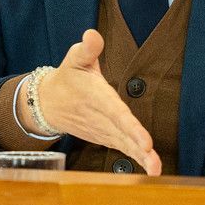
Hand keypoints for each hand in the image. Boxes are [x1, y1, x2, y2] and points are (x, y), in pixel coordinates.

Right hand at [35, 29, 161, 174]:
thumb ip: (87, 48)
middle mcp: (100, 118)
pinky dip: (136, 159)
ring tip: (155, 170)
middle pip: (122, 135)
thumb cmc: (68, 77)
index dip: (130, 127)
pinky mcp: (105, 137)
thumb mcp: (74, 58)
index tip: (145, 141)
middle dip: (138, 148)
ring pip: (123, 146)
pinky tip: (152, 168)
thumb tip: (92, 34)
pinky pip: (122, 149)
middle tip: (154, 162)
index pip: (116, 113)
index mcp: (96, 97)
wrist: (49, 103)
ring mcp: (102, 131)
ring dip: (140, 158)